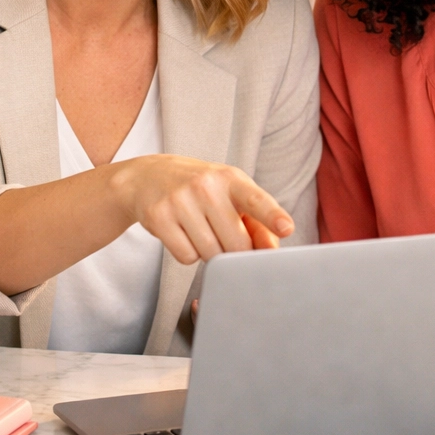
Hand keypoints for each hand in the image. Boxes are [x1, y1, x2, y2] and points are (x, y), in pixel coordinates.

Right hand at [112, 155, 293, 264]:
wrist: (148, 177)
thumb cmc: (201, 189)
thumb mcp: (231, 194)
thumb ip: (257, 221)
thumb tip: (270, 250)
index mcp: (231, 178)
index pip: (256, 199)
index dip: (272, 216)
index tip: (286, 228)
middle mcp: (206, 186)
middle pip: (236, 244)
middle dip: (235, 251)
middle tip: (225, 236)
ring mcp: (180, 201)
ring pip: (210, 254)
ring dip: (210, 253)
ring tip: (200, 230)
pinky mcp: (159, 217)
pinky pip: (186, 257)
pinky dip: (188, 253)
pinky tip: (182, 233)